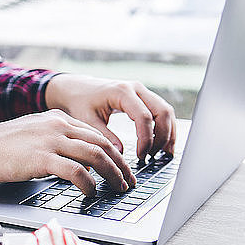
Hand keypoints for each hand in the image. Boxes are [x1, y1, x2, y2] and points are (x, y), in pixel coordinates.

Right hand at [0, 110, 135, 195]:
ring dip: (112, 175)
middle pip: (102, 144)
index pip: (96, 135)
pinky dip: (88, 183)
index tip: (122, 169)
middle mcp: (58, 126)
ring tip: (118, 189)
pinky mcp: (41, 158)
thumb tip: (76, 163)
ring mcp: (50, 140)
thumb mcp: (33, 135)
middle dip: (120, 166)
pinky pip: (75, 171)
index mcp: (58, 119)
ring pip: (95, 156)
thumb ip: (55, 143)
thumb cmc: (0, 146)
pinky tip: (91, 192)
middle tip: (128, 182)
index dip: (114, 154)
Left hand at [45, 74, 175, 159]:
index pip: (144, 117)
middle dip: (162, 137)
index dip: (145, 140)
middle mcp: (136, 88)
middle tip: (151, 156)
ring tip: (162, 154)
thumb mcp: (88, 121)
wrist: (77, 89)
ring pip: (166, 111)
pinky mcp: (143, 97)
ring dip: (167, 133)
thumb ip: (105, 136)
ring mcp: (142, 91)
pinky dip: (165, 128)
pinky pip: (161, 111)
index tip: (140, 156)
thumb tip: (121, 155)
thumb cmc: (80, 102)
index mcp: (122, 92)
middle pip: (162, 112)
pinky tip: (162, 145)